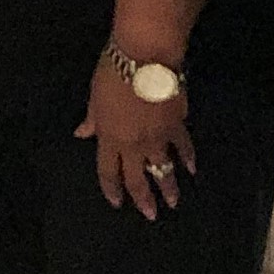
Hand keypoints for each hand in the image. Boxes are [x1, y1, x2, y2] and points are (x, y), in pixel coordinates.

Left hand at [79, 63, 193, 217]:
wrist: (146, 58)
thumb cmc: (113, 72)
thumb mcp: (94, 97)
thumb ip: (92, 119)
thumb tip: (82, 133)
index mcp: (109, 137)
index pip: (107, 171)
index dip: (111, 188)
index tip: (116, 202)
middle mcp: (133, 144)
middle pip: (137, 178)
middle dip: (143, 199)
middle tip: (151, 215)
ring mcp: (157, 137)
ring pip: (163, 169)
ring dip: (169, 187)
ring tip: (174, 201)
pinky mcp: (177, 125)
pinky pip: (183, 147)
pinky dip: (188, 158)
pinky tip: (191, 168)